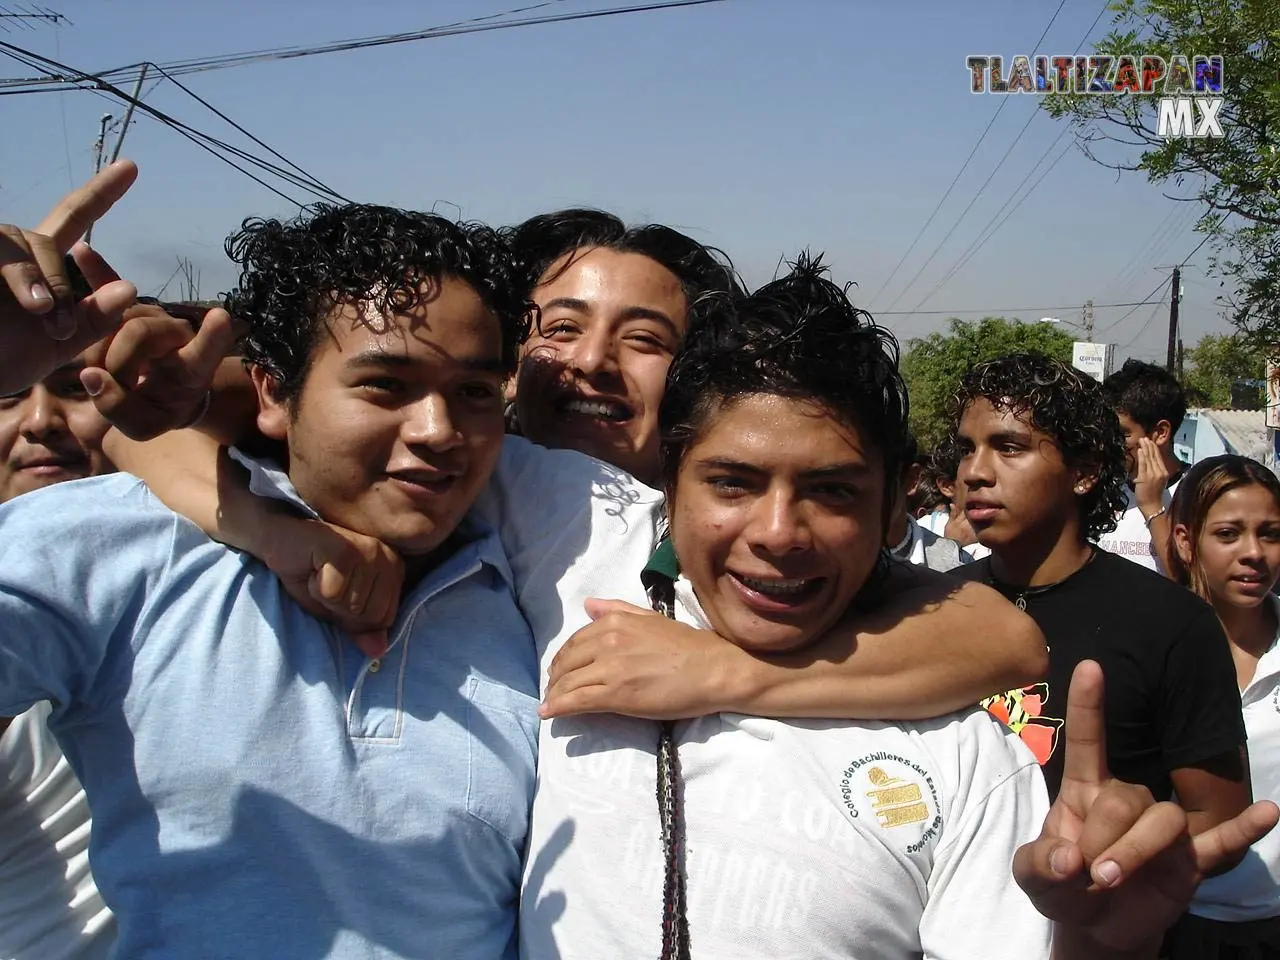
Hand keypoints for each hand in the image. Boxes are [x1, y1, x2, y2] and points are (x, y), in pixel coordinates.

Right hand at [0, 161, 138, 393]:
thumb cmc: (3, 362)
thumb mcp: (57, 346)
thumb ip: (93, 320)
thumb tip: (128, 287)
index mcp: (39, 266)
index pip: (73, 219)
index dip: (101, 193)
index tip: (132, 167)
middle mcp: (11, 251)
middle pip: (44, 240)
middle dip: (59, 284)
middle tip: (59, 326)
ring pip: (16, 242)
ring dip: (33, 279)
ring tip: (38, 314)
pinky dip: (15, 277)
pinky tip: (19, 303)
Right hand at [73, 246, 239, 438]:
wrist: (160, 396)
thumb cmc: (157, 409)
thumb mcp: (144, 425)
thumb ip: (120, 409)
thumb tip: (92, 377)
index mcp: (194, 366)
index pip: (207, 350)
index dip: (213, 335)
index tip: (220, 317)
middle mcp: (179, 334)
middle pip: (139, 332)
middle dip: (118, 361)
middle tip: (120, 384)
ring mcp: (154, 318)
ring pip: (118, 320)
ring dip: (102, 350)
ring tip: (110, 373)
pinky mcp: (129, 311)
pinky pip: (111, 288)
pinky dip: (98, 271)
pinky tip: (82, 252)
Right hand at [262, 515, 404, 658]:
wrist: (282, 538)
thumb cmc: (311, 572)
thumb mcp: (337, 608)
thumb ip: (361, 627)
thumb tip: (378, 651)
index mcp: (394, 570)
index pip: (384, 620)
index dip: (354, 618)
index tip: (337, 593)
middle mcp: (388, 558)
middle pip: (370, 616)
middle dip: (339, 609)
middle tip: (325, 582)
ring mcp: (369, 551)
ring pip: (352, 606)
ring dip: (326, 597)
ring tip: (319, 573)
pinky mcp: (345, 549)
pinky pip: (333, 592)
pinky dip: (315, 587)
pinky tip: (311, 566)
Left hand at [541, 598, 736, 719]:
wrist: (712, 669)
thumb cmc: (687, 646)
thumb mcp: (650, 618)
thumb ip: (616, 609)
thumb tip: (588, 604)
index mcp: (614, 621)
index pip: (575, 642)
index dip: (563, 659)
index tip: (559, 671)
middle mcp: (607, 639)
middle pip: (566, 662)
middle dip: (555, 678)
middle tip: (553, 690)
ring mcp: (610, 667)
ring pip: (568, 682)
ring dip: (554, 695)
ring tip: (550, 704)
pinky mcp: (616, 694)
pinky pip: (576, 701)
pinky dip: (558, 707)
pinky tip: (549, 714)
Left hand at [1013, 660, 1278, 952]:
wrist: (1095, 926)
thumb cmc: (1061, 885)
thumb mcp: (1032, 876)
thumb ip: (1037, 864)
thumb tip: (1066, 859)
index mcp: (1085, 790)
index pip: (1089, 740)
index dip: (1089, 704)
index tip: (1091, 665)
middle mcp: (1127, 799)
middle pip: (1127, 796)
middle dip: (1103, 833)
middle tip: (1087, 868)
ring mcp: (1161, 828)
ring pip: (1163, 819)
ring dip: (1136, 849)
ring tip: (1110, 878)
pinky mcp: (1188, 860)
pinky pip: (1222, 839)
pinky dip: (1245, 828)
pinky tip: (1269, 813)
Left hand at [1133, 438, 1169, 516]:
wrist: (1152, 505)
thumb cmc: (1152, 495)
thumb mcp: (1156, 481)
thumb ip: (1154, 472)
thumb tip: (1148, 463)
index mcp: (1164, 473)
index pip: (1159, 458)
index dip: (1154, 449)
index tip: (1150, 441)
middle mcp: (1160, 472)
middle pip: (1154, 456)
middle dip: (1149, 446)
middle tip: (1145, 438)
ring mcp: (1153, 475)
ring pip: (1149, 459)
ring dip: (1145, 448)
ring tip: (1142, 440)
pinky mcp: (1145, 478)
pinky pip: (1143, 465)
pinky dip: (1142, 456)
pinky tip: (1140, 450)